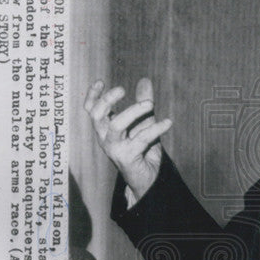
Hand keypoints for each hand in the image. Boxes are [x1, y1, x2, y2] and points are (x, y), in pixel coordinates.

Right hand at [84, 77, 171, 199]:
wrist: (148, 179)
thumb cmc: (143, 150)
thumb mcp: (144, 122)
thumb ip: (143, 103)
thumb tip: (144, 80)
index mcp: (105, 129)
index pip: (91, 110)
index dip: (92, 95)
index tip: (100, 81)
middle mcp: (105, 139)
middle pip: (97, 116)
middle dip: (107, 100)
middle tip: (123, 89)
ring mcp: (114, 149)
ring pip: (116, 126)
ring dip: (132, 112)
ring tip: (150, 104)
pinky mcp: (127, 158)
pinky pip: (141, 139)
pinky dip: (156, 129)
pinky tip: (168, 122)